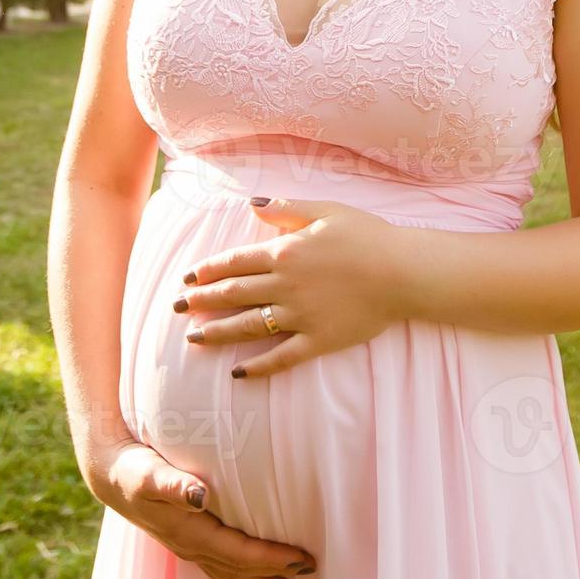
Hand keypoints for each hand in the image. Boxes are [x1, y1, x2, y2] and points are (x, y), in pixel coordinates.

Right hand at [81, 439, 315, 578]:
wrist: (109, 476)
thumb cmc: (133, 470)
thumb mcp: (149, 473)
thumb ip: (174, 484)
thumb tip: (200, 495)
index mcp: (190, 533)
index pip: (239, 553)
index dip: (271, 559)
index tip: (302, 559)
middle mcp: (191, 548)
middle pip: (240, 570)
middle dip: (274, 577)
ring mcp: (188, 549)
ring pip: (230, 575)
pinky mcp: (187, 543)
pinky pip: (219, 569)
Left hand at [176, 198, 414, 378]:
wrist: (404, 272)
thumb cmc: (369, 236)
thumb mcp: (326, 210)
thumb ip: (286, 207)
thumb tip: (251, 204)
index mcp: (285, 253)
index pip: (234, 263)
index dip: (207, 271)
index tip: (187, 277)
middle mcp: (285, 286)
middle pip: (233, 294)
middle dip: (200, 301)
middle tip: (175, 307)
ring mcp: (300, 316)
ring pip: (247, 327)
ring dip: (217, 333)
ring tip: (193, 338)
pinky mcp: (318, 341)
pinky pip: (281, 357)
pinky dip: (258, 367)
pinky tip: (238, 374)